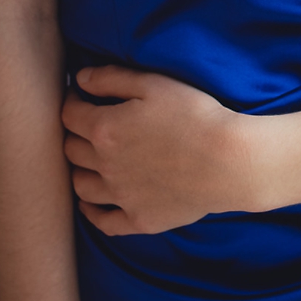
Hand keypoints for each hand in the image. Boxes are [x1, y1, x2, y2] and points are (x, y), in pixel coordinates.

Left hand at [61, 67, 263, 235]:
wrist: (230, 161)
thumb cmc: (197, 116)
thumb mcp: (156, 84)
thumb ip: (113, 78)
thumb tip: (80, 79)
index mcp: (105, 129)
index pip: (70, 115)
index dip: (72, 102)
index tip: (80, 97)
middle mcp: (104, 165)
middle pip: (71, 150)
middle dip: (75, 134)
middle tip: (88, 126)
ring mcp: (120, 196)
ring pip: (81, 186)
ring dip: (80, 171)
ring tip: (90, 162)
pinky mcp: (139, 218)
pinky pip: (103, 221)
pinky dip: (92, 212)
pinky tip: (94, 202)